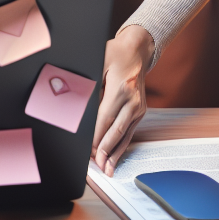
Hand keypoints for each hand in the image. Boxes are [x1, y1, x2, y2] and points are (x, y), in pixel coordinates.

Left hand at [92, 24, 154, 175]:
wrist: (137, 50)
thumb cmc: (115, 53)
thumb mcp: (99, 61)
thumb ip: (90, 83)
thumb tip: (78, 104)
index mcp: (121, 88)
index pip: (105, 117)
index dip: (96, 136)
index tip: (88, 149)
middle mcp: (133, 100)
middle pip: (116, 130)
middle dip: (105, 150)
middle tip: (96, 166)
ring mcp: (139, 107)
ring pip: (125, 134)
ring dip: (115, 153)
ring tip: (107, 169)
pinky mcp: (140, 111)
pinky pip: (130, 132)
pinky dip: (122, 146)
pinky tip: (116, 157)